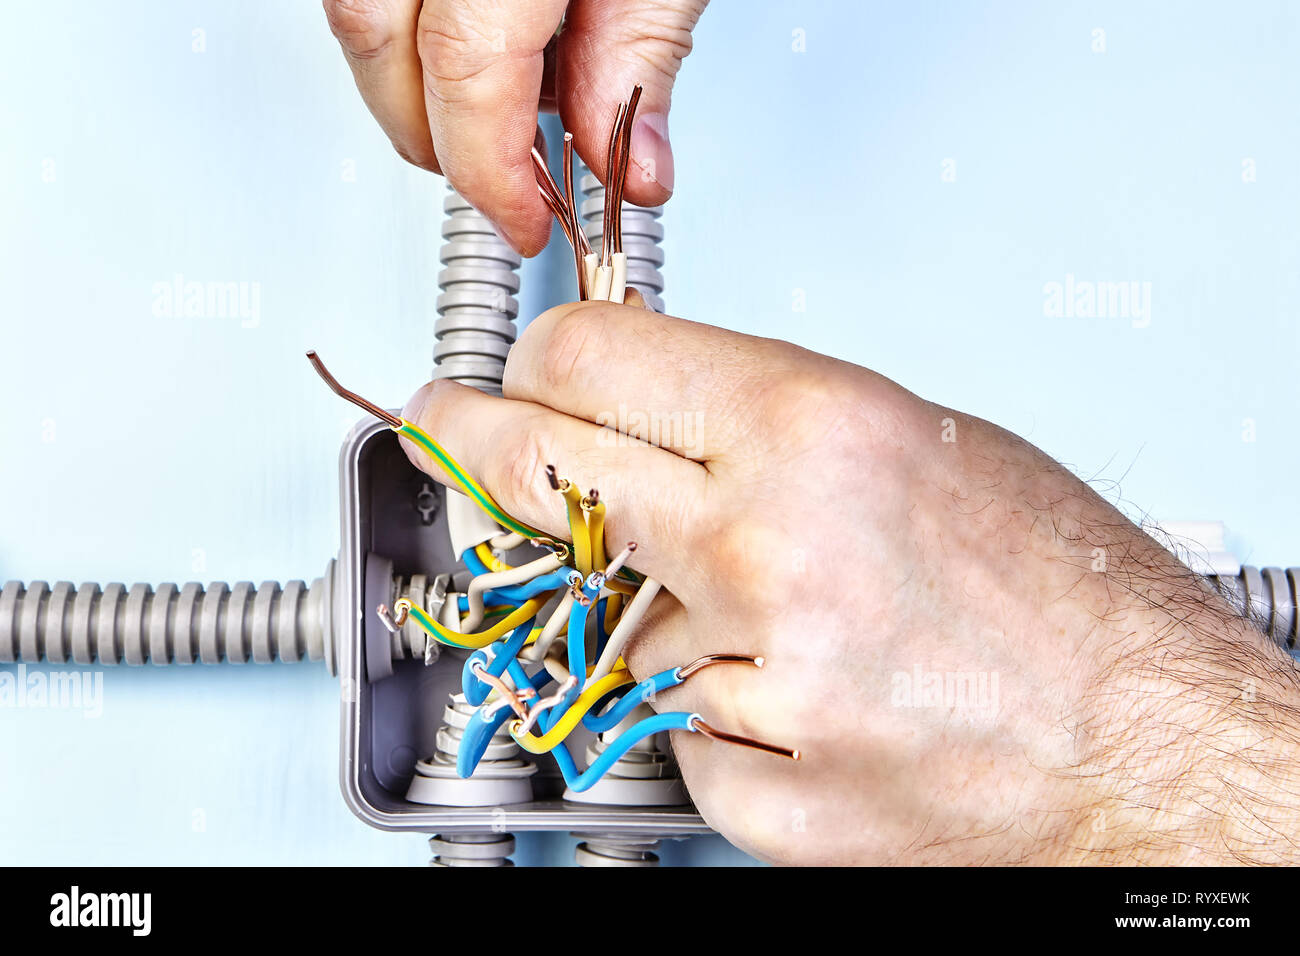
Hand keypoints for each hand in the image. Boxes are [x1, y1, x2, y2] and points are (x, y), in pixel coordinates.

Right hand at [323, 0, 704, 254]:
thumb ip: (639, 56)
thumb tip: (633, 171)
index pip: (464, 74)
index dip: (492, 172)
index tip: (525, 224)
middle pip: (378, 46)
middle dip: (432, 136)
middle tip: (504, 184)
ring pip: (359, 14)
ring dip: (414, 84)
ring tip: (501, 110)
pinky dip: (412, 32)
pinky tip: (483, 47)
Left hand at [399, 301, 1299, 864]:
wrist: (1140, 742)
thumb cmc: (1057, 590)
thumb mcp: (911, 441)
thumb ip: (756, 420)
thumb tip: (637, 409)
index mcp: (811, 431)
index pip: (584, 358)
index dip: (532, 360)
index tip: (510, 375)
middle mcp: (765, 548)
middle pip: (535, 471)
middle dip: (476, 449)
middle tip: (454, 439)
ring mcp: (750, 679)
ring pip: (610, 623)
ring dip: (661, 616)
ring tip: (786, 620)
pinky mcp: (754, 790)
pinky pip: (668, 728)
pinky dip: (714, 712)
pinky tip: (806, 699)